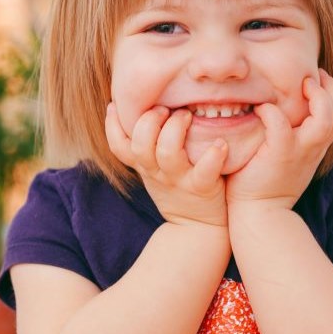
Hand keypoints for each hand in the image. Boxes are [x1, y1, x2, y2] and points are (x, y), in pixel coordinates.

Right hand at [105, 103, 228, 227]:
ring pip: (168, 153)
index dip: (112, 125)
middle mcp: (157, 172)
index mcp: (144, 165)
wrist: (197, 229)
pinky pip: (205, 171)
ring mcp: (178, 180)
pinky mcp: (201, 188)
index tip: (115, 104)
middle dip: (149, 121)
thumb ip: (147, 146)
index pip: (118, 146)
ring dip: (176, 129)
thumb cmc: (177, 189)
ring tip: (187, 115)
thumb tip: (140, 109)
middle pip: (140, 145)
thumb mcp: (153, 171)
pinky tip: (220, 143)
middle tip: (164, 109)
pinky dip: (213, 155)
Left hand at [226, 70, 332, 209]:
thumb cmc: (265, 183)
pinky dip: (272, 112)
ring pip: (325, 119)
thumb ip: (291, 136)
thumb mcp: (287, 157)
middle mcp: (313, 148)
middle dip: (330, 88)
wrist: (259, 214)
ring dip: (316, 97)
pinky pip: (281, 125)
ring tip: (301, 84)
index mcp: (316, 146)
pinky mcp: (280, 155)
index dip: (332, 92)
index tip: (317, 79)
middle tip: (313, 75)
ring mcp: (299, 151)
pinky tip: (261, 109)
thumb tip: (280, 111)